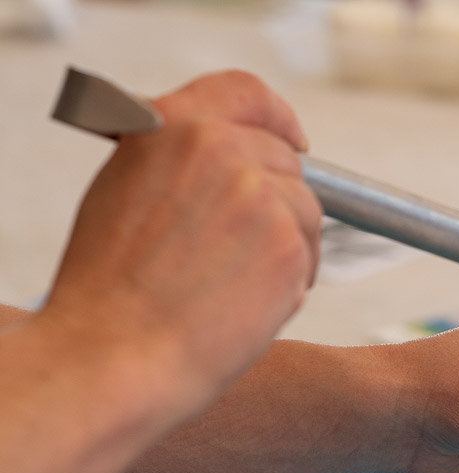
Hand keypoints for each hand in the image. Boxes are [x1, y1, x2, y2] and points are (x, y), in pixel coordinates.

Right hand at [41, 71, 321, 412]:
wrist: (114, 353)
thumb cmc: (111, 290)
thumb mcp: (127, 191)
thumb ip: (181, 162)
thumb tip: (234, 157)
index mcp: (171, 126)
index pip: (247, 94)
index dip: (278, 117)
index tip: (296, 139)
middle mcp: (219, 149)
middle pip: (284, 163)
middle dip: (277, 204)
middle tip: (245, 251)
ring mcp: (260, 194)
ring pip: (303, 212)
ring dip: (285, 247)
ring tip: (233, 287)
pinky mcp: (289, 242)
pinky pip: (309, 256)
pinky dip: (290, 282)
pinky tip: (244, 306)